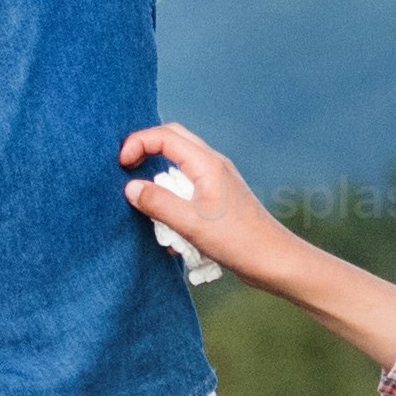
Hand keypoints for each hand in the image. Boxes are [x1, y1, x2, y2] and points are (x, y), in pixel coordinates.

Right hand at [117, 125, 308, 291]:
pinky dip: (174, 199)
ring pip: (180, 164)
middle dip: (146, 150)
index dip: (137, 143)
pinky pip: (189, 186)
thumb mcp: (190, 224)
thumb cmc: (238, 241)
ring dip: (161, 180)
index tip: (121, 165)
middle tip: (127, 170)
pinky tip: (172, 231)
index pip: (165, 135)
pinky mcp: (220, 197)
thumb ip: (158, 203)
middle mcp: (213, 164)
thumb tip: (131, 188)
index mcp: (206, 163)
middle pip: (173, 139)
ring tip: (150, 207)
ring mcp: (218, 180)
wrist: (274, 260)